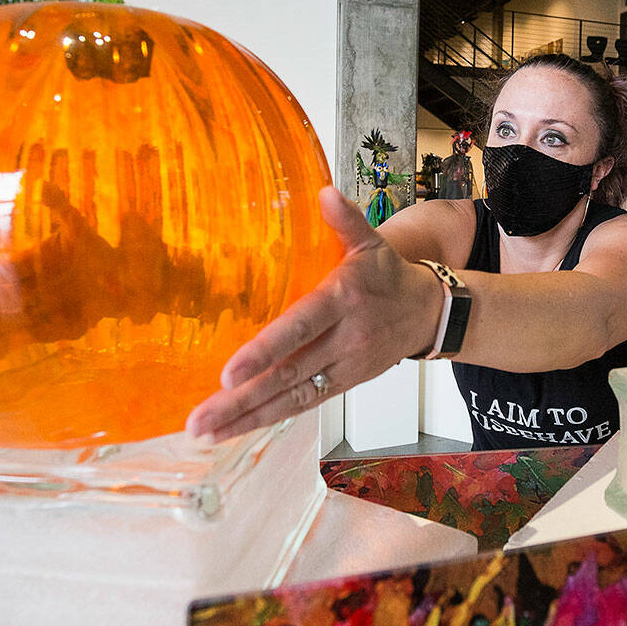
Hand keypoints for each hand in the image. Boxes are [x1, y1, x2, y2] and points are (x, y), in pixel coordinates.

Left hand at [185, 186, 441, 441]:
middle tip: (199, 420)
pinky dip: (267, 419)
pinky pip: (301, 405)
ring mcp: (343, 368)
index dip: (264, 352)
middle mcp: (342, 341)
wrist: (428, 313)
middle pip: (286, 375)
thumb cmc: (388, 275)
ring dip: (246, 419)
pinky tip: (235, 428)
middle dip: (240, 401)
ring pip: (290, 399)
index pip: (299, 328)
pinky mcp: (343, 385)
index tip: (228, 373)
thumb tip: (324, 192)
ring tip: (205, 433)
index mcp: (343, 300)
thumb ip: (346, 219)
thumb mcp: (372, 242)